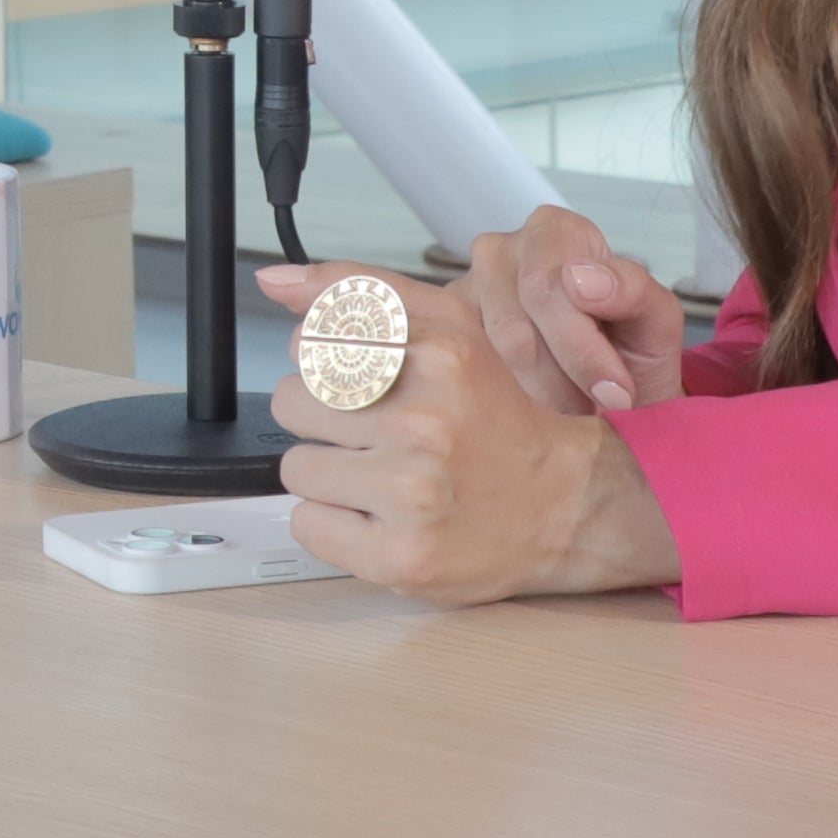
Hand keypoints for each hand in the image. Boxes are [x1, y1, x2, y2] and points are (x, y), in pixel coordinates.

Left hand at [261, 262, 679, 606]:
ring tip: (383, 476)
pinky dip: (334, 523)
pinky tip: (381, 515)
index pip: (309, 340)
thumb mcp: (446, 328)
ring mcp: (412, 494)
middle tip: (379, 434)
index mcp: (439, 357)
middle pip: (291, 402)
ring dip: (329, 474)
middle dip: (326, 419)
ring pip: (295, 467)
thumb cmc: (495, 417)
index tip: (367, 382)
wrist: (564, 504)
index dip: (327, 363)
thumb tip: (273, 280)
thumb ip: (359, 292)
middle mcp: (426, 423)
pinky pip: (307, 525)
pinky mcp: (399, 557)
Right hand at [458, 202, 688, 414]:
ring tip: (573, 410)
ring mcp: (463, 293)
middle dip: (562, 385)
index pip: (546, 290)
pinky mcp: (444, 336)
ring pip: (488, 365)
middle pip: (514, 333)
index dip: (581, 350)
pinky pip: (468, 381)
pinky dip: (508, 408)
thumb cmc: (634, 351)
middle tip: (597, 411)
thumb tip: (579, 278)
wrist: (615, 397)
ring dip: (538, 400)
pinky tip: (538, 412)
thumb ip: (633, 290)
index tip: (617, 393)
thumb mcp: (657, 321)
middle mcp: (500, 251)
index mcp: (553, 231)